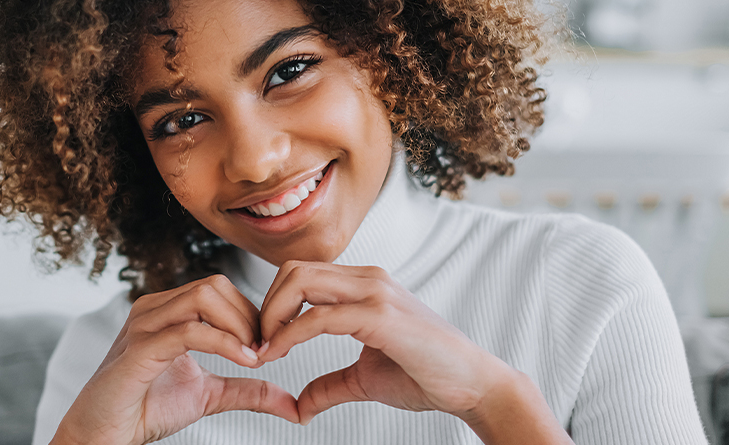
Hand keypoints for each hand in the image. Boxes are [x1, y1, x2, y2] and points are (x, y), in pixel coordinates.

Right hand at [52, 275, 298, 444]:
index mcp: (167, 311)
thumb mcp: (209, 396)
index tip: (270, 346)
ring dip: (239, 326)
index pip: (221, 289)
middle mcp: (154, 310)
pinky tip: (243, 360)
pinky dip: (223, 343)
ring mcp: (143, 325)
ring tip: (254, 356)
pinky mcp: (138, 350)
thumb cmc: (145, 410)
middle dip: (250, 316)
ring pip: (204, 297)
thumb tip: (291, 402)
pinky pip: (188, 331)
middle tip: (266, 351)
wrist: (103, 436)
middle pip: (216, 285)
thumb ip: (247, 391)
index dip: (252, 314)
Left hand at [256, 261, 571, 444]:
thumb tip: (299, 405)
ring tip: (264, 349)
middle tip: (257, 343)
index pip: (302, 274)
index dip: (273, 305)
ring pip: (300, 281)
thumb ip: (330, 385)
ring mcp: (376, 293)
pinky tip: (279, 354)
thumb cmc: (428, 376)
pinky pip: (319, 317)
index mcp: (365, 286)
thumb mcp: (365, 379)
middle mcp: (369, 279)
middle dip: (265, 305)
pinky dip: (290, 335)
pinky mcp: (381, 316)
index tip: (262, 342)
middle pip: (293, 270)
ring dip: (272, 315)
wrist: (471, 386)